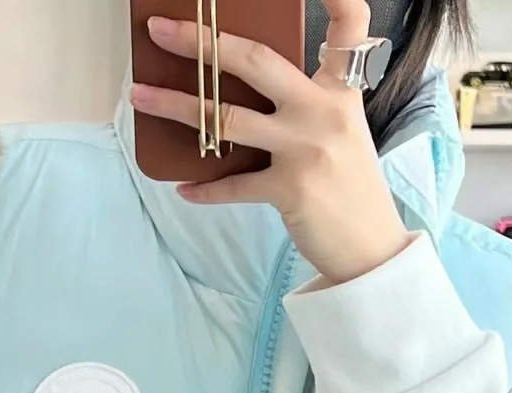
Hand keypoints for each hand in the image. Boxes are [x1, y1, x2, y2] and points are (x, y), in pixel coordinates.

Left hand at [130, 1, 411, 285]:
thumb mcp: (340, 128)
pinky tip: (182, 187)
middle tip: (160, 31)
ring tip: (140, 97)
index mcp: (341, 90)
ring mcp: (304, 150)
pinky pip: (232, 185)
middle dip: (201, 42)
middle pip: (255, 61)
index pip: (350, 27)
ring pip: (227, 118)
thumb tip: (241, 81)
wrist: (371, 247)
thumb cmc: (349, 185)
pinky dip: (204, 188)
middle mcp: (323, 112)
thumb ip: (304, 100)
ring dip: (177, 107)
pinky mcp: (288, 191)